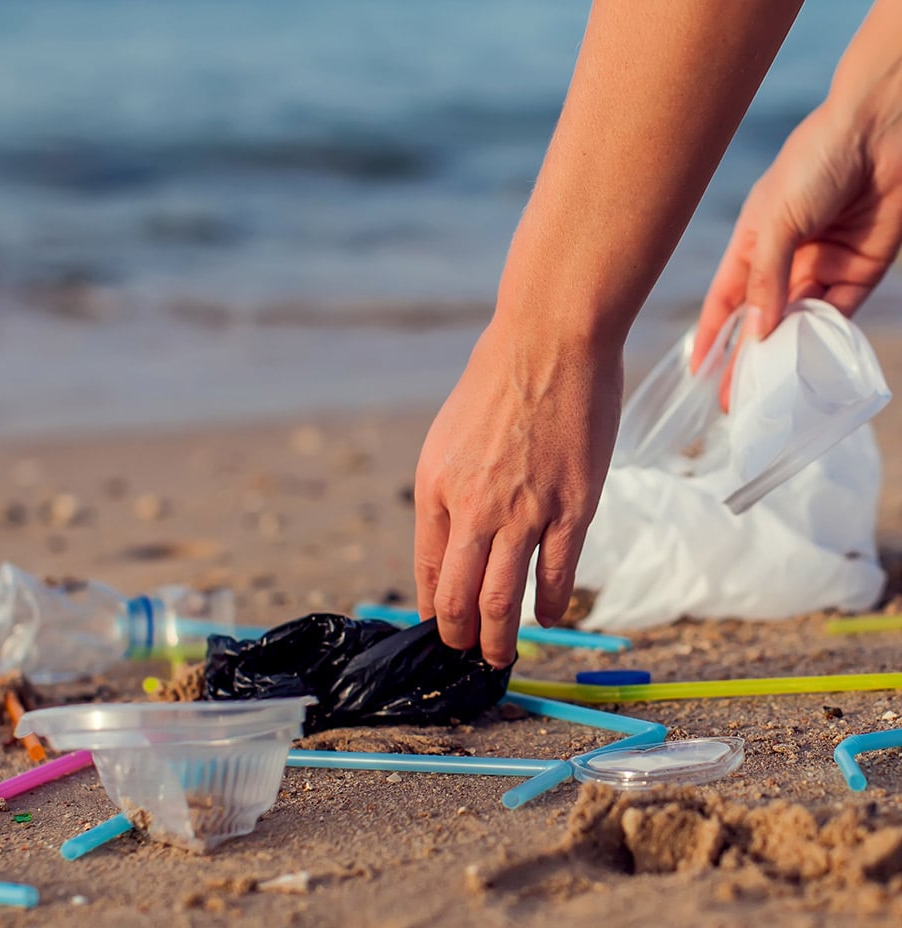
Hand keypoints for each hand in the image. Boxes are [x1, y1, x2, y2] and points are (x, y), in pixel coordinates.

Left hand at [413, 317, 622, 667]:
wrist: (549, 341)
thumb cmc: (497, 383)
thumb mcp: (449, 438)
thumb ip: (449, 491)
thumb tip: (455, 540)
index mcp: (435, 489)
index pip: (426, 571)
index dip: (431, 610)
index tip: (439, 629)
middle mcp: (472, 509)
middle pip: (457, 599)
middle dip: (459, 638)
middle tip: (467, 654)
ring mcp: (523, 512)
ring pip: (502, 601)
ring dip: (499, 640)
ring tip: (500, 656)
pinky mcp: (572, 509)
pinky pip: (556, 577)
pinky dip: (549, 608)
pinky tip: (548, 617)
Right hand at [691, 99, 901, 405]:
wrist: (883, 128)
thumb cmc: (816, 160)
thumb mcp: (775, 222)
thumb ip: (764, 280)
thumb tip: (757, 334)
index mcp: (751, 242)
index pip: (724, 301)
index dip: (711, 336)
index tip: (698, 372)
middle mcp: (783, 260)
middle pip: (759, 321)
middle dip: (746, 359)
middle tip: (735, 402)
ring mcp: (821, 267)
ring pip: (796, 324)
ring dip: (783, 356)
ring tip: (767, 392)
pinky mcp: (859, 271)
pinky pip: (835, 314)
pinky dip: (821, 339)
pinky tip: (806, 364)